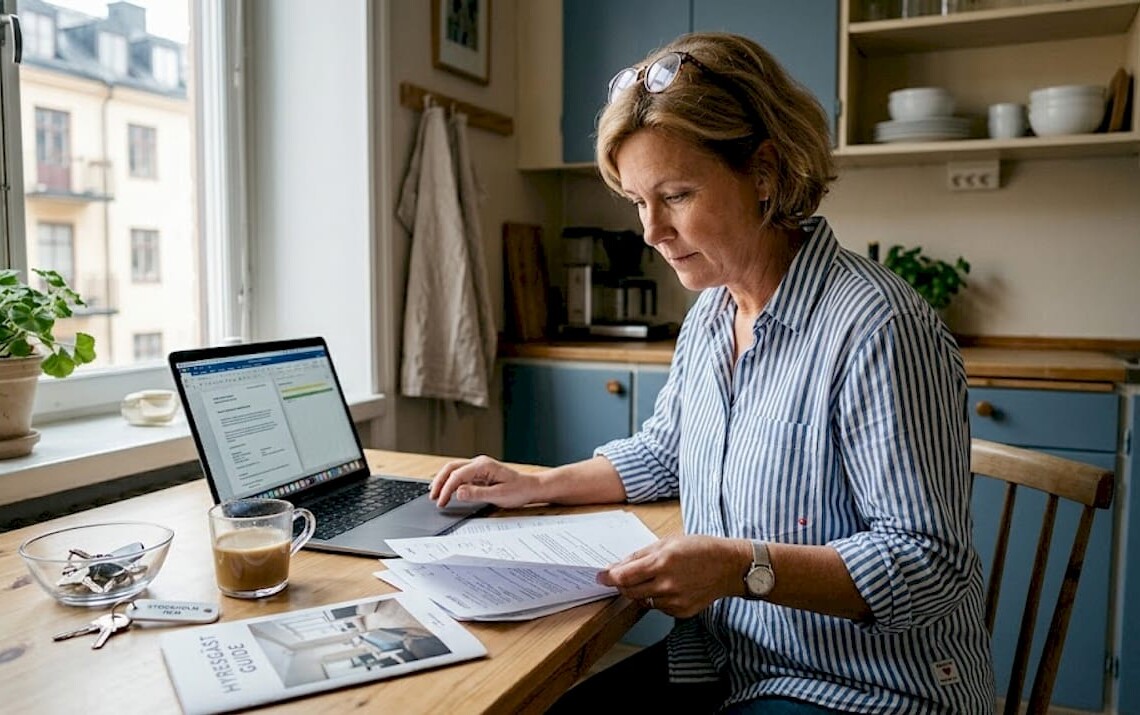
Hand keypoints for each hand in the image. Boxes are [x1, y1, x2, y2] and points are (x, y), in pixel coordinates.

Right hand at [430, 455, 540, 507]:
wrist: (529, 488)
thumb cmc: (518, 490)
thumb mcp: (499, 495)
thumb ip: (477, 493)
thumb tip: (458, 492)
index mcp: (484, 466)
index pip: (458, 475)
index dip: (447, 488)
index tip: (441, 501)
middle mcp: (479, 463)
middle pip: (451, 468)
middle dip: (440, 482)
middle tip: (433, 497)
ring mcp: (478, 467)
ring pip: (454, 469)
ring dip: (443, 480)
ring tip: (435, 494)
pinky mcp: (479, 473)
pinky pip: (460, 474)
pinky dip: (450, 482)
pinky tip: (446, 490)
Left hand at [596, 535, 748, 617]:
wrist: (729, 567)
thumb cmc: (700, 549)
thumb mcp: (668, 542)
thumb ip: (640, 555)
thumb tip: (618, 566)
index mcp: (662, 562)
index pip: (624, 576)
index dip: (608, 577)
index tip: (601, 576)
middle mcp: (667, 584)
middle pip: (629, 591)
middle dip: (623, 584)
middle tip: (624, 576)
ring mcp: (675, 601)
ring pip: (643, 600)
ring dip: (641, 591)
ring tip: (656, 577)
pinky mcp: (681, 612)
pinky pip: (659, 607)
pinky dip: (657, 598)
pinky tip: (670, 586)